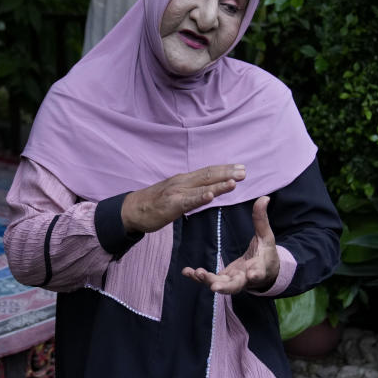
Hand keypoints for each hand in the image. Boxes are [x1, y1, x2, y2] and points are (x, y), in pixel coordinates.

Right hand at [121, 164, 245, 232]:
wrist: (132, 210)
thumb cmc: (154, 202)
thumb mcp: (175, 192)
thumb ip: (191, 190)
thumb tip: (208, 189)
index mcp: (184, 179)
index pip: (207, 172)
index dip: (224, 169)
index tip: (240, 167)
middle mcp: (182, 182)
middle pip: (208, 175)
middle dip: (227, 173)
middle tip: (244, 171)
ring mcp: (176, 192)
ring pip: (201, 186)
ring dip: (219, 184)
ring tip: (234, 182)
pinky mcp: (171, 205)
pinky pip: (188, 201)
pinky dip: (200, 197)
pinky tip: (211, 195)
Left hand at [182, 196, 278, 294]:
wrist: (264, 271)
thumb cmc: (266, 252)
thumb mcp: (266, 235)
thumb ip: (262, 219)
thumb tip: (264, 198)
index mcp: (259, 268)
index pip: (258, 273)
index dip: (256, 275)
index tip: (252, 275)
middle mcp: (245, 279)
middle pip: (235, 286)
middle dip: (224, 287)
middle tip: (215, 286)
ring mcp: (232, 281)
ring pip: (219, 285)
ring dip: (208, 281)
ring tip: (197, 273)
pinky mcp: (222, 280)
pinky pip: (209, 280)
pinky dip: (198, 278)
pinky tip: (186, 272)